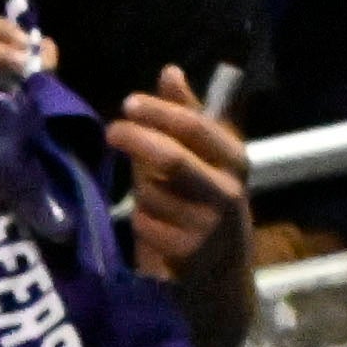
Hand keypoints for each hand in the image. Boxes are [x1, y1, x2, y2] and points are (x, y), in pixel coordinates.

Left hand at [110, 68, 251, 283]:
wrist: (222, 275)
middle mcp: (227, 191)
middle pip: (173, 158)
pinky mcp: (189, 253)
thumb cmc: (206, 204)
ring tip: (152, 195)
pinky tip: (155, 224)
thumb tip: (170, 71)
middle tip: (111, 130)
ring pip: (153, 193)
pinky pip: (146, 223)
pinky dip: (141, 219)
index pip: (196, 126)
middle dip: (138, 140)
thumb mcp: (203, 159)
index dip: (160, 112)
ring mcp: (209, 225)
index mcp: (234, 160)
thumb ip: (185, 117)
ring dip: (141, 190)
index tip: (129, 103)